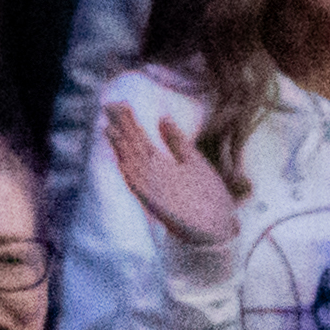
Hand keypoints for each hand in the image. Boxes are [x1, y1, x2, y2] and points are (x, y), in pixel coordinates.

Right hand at [101, 100, 239, 250]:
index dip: (130, 122)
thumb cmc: (207, 196)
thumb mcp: (193, 161)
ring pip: (135, 165)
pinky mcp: (160, 206)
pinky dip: (133, 176)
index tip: (120, 103)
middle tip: (109, 106)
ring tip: (110, 129)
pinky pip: (143, 189)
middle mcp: (155, 175)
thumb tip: (163, 117)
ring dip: (122, 149)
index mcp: (162, 164)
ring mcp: (156, 190)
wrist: (220, 226)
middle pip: (135, 147)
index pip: (142, 139)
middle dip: (123, 129)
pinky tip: (124, 162)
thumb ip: (176, 141)